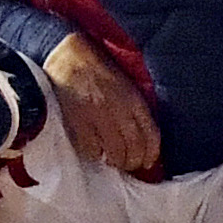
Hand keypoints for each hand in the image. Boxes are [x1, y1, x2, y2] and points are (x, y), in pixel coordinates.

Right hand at [45, 32, 161, 174]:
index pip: (151, 134)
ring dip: (117, 162)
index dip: (152, 154)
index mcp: (134, 99)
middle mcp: (119, 109)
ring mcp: (98, 117)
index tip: (148, 162)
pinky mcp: (78, 122)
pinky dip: (96, 155)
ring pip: (115, 152)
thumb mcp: (127, 85)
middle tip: (130, 165)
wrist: (70, 57)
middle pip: (135, 147)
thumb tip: (143, 139)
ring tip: (115, 162)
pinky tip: (96, 151)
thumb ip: (136, 109)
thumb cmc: (100, 72)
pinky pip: (91, 150)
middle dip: (134, 162)